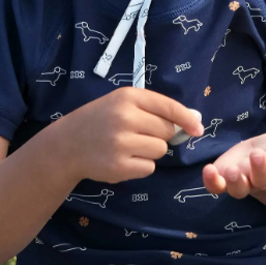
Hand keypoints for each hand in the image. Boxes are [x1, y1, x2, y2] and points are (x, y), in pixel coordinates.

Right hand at [59, 87, 203, 184]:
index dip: (187, 119)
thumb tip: (195, 119)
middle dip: (160, 134)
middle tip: (138, 133)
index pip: (169, 107)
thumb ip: (156, 108)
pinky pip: (149, 167)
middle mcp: (126, 117)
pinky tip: (123, 159)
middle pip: (167, 131)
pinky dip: (141, 165)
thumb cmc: (100, 119)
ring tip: (128, 146)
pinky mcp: (119, 166)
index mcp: (128, 97)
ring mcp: (121, 143)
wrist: (67, 144)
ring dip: (151, 150)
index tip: (198, 128)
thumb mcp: (122, 103)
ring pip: (160, 150)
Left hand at [202, 125, 265, 198]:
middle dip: (261, 170)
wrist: (262, 162)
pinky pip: (217, 187)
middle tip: (258, 155)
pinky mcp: (224, 179)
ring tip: (231, 171)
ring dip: (236, 182)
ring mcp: (244, 181)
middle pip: (264, 180)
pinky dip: (212, 182)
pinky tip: (208, 169)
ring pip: (240, 190)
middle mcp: (263, 179)